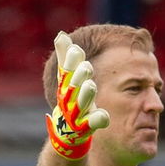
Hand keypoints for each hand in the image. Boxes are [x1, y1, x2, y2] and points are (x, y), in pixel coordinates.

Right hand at [46, 31, 109, 158]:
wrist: (66, 130)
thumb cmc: (69, 98)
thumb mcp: (66, 77)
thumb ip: (64, 57)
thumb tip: (61, 35)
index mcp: (66, 85)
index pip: (66, 71)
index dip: (70, 61)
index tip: (76, 50)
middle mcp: (69, 98)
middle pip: (72, 86)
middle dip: (78, 76)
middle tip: (86, 66)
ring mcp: (77, 113)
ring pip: (80, 103)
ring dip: (85, 94)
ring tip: (91, 85)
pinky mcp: (86, 126)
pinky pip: (93, 123)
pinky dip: (97, 119)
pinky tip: (103, 115)